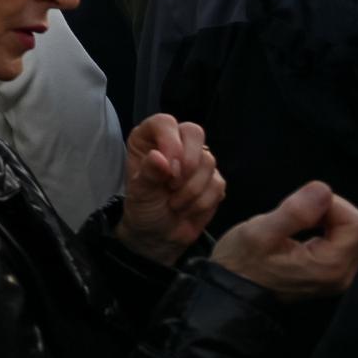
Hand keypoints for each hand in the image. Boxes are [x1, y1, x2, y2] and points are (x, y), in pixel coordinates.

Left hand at [118, 114, 222, 264]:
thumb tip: (159, 158)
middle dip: (187, 163)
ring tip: (174, 203)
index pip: (165, 122)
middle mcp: (174, 143)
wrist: (160, 235)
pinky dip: (202, 201)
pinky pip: (218, 183)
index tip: (168, 168)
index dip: (170, 142)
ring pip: (208, 161)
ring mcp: (196, 160)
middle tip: (172, 185)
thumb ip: (148, 174)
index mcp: (149, 138)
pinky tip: (187, 209)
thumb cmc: (144, 208)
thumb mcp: (139, 193)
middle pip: (194, 132)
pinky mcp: (214, 180)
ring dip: (191, 189)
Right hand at [212, 180, 357, 297]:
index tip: (300, 207)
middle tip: (300, 212)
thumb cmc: (241, 262)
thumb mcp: (260, 232)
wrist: (231, 292)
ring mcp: (338, 276)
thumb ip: (294, 212)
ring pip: (356, 234)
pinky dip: (328, 227)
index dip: (332, 205)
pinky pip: (345, 241)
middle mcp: (341, 275)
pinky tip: (303, 229)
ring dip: (331, 217)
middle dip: (335, 210)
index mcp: (330, 267)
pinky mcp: (331, 273)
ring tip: (298, 220)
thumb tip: (323, 189)